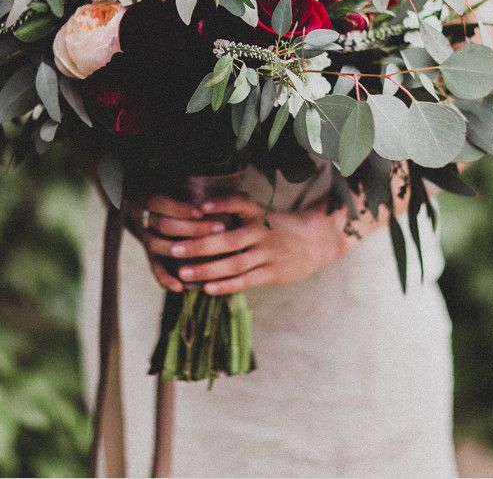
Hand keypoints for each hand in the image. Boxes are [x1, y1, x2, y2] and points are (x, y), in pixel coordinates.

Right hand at [124, 195, 229, 293]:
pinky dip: (165, 279)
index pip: (162, 202)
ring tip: (209, 256)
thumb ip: (194, 199)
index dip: (181, 209)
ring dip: (183, 251)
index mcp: (152, 202)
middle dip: (192, 228)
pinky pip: (154, 269)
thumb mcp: (179, 194)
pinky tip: (180, 287)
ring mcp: (147, 240)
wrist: (150, 216)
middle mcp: (147, 221)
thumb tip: (222, 201)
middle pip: (164, 225)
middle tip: (220, 228)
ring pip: (157, 245)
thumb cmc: (175, 202)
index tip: (202, 212)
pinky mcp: (151, 258)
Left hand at [141, 193, 357, 295]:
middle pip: (228, 240)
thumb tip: (200, 214)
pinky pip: (246, 280)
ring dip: (207, 269)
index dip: (221, 204)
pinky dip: (226, 285)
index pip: (240, 203)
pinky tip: (207, 288)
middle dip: (200, 245)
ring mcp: (269, 254)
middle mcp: (263, 233)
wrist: (318, 240)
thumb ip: (238, 215)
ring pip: (234, 264)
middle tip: (175, 249)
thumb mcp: (263, 213)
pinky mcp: (273, 273)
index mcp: (260, 213)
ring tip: (183, 272)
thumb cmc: (281, 226)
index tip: (199, 207)